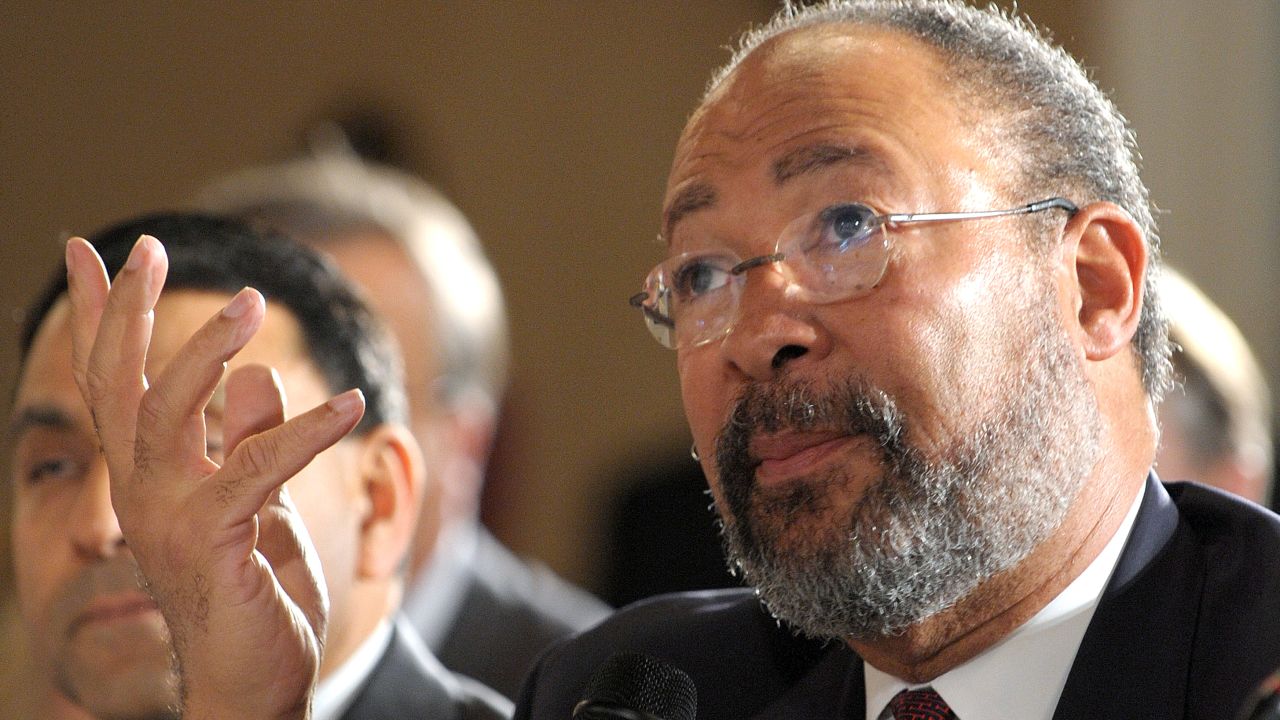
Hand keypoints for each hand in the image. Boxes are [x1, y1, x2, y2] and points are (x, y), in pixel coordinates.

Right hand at [64, 235, 364, 719]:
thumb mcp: (260, 503)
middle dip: (125, 310)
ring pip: (168, 409)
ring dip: (207, 348)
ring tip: (252, 302)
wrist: (254, 686)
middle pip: (120, 384)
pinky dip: (306, 431)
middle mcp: (144, 493)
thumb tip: (255, 376)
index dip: (98, 317)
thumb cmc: (257, 595)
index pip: (114, 385)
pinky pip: (256, 467)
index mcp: (152, 479)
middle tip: (148, 247)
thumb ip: (250, 441)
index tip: (88, 250)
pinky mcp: (211, 541)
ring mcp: (167, 518)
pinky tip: (352, 406)